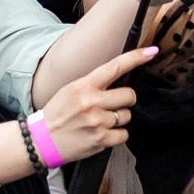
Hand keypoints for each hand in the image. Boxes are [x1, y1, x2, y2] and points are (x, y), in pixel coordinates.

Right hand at [38, 43, 158, 160]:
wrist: (42, 142)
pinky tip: (102, 133)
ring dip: (119, 118)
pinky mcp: (101, 140)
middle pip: (129, 95)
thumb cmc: (57, 114)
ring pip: (126, 116)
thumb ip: (93, 84)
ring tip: (100, 121)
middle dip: (125, 100)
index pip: (115, 67)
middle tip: (112, 104)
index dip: (136, 58)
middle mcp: (92, 102)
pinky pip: (124, 134)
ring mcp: (98, 122)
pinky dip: (116, 135)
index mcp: (83, 86)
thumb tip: (119, 79)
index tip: (151, 51)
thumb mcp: (70, 90)